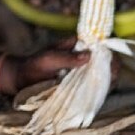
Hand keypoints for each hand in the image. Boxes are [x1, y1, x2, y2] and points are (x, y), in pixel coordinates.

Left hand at [5, 38, 120, 93]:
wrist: (22, 79)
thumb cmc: (34, 65)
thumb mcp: (49, 59)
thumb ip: (67, 58)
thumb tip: (89, 55)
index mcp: (77, 45)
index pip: (100, 43)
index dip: (110, 50)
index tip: (112, 60)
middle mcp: (83, 57)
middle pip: (106, 60)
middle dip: (112, 67)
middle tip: (112, 75)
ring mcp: (83, 71)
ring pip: (104, 73)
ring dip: (109, 78)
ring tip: (109, 84)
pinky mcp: (81, 85)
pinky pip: (96, 86)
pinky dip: (102, 88)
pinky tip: (103, 91)